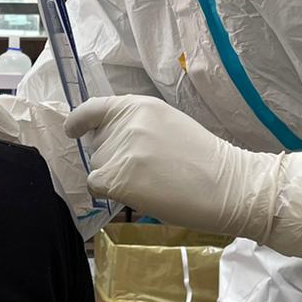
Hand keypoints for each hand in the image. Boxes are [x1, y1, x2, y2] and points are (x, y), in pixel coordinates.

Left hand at [66, 95, 301, 257]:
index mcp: (140, 106)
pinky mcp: (119, 177)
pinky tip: (137, 195)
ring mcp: (121, 150)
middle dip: (112, 160)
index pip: (94, 108)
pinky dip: (109, 194)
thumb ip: (138, 128)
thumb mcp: (170, 126)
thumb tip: (110, 144)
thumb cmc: (208, 161)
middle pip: (97, 146)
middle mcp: (126, 123)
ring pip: (97, 168)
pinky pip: (96, 186)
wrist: (229, 184)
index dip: (79, 121)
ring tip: (152, 183)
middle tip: (149, 172)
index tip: (72, 130)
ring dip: (115, 179)